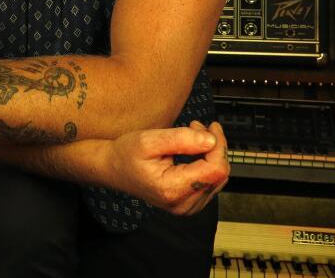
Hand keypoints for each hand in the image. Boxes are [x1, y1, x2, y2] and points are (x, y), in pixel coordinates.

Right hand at [105, 121, 228, 215]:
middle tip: (196, 127)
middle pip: (220, 174)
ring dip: (212, 154)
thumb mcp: (149, 139)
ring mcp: (187, 207)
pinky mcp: (189, 204)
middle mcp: (182, 204)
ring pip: (219, 178)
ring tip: (192, 137)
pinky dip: (208, 164)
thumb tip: (211, 140)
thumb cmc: (127, 154)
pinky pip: (212, 183)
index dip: (218, 145)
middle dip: (214, 147)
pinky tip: (195, 152)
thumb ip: (181, 139)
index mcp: (172, 189)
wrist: (114, 168)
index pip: (214, 170)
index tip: (210, 126)